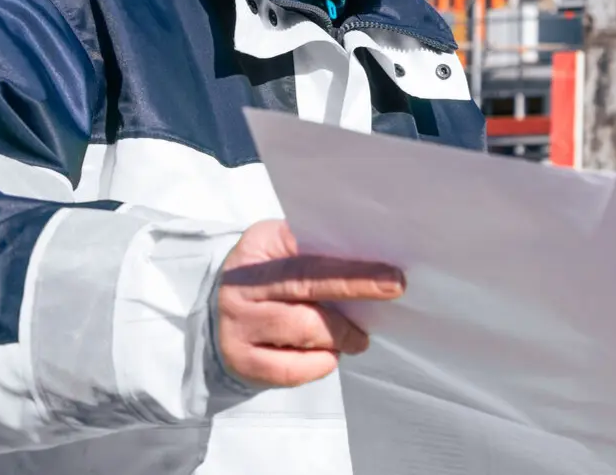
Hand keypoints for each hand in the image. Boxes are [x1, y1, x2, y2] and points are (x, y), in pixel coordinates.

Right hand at [215, 219, 404, 387]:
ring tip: (358, 339)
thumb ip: (321, 254)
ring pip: (305, 328)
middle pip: (306, 283)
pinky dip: (321, 363)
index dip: (349, 261)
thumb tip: (377, 263)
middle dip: (356, 286)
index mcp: (258, 247)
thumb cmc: (275, 282)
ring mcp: (238, 324)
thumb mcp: (286, 254)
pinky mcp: (242, 361)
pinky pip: (293, 368)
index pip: (306, 248)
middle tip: (394, 289)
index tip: (391, 270)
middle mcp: (241, 285)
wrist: (221, 316)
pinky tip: (329, 356)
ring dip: (342, 334)